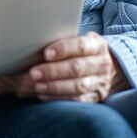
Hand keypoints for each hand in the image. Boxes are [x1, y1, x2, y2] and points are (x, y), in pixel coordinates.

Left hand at [0, 32, 129, 101]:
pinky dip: (59, 98)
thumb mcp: (78, 39)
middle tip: (33, 73)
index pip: (81, 46)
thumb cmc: (81, 49)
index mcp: (97, 45)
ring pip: (78, 86)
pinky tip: (43, 94)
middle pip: (77, 68)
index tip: (45, 53)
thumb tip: (35, 37)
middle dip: (53, 71)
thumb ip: (64, 39)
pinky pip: (78, 100)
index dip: (63, 49)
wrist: (104, 65)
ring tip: (36, 85)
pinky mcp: (97, 97)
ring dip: (54, 87)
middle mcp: (102, 64)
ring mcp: (101, 82)